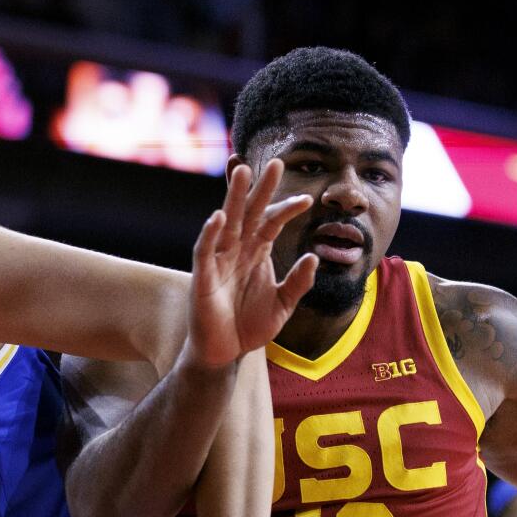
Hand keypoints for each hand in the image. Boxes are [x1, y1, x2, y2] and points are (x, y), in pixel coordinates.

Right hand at [187, 160, 317, 367]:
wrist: (225, 353)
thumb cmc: (249, 327)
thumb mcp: (283, 305)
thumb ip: (298, 282)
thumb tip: (314, 257)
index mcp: (256, 254)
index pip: (272, 224)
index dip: (288, 210)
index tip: (308, 200)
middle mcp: (237, 251)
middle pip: (249, 213)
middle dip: (261, 189)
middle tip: (277, 163)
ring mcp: (218, 261)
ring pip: (227, 222)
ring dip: (233, 197)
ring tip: (241, 171)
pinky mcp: (202, 276)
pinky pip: (205, 250)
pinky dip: (210, 233)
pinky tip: (217, 217)